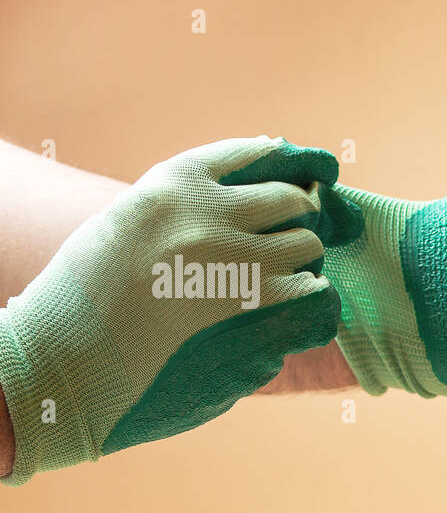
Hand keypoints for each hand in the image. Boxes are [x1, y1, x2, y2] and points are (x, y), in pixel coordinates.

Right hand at [0, 136, 360, 482]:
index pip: (254, 153)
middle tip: (283, 244)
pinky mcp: (259, 311)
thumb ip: (183, 210)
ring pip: (308, 246)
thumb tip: (246, 202)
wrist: (67, 359)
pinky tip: (289, 314)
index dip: (281, 167)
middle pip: (291, 200)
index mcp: (175, 182)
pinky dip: (309, 303)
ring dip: (302, 263)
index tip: (296, 176)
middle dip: (294, 220)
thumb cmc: (90, 298)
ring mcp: (239, 260)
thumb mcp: (128, 223)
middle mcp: (211, 213)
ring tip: (280, 284)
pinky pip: (312, 295)